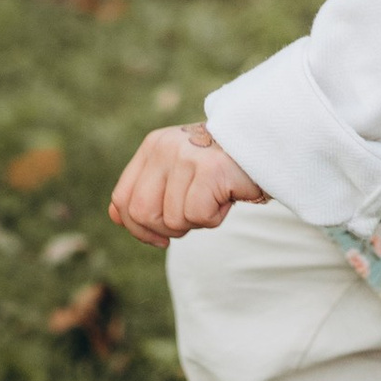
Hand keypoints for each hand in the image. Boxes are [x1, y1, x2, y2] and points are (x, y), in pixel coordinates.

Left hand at [108, 123, 266, 248]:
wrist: (264, 143)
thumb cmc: (219, 168)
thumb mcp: (177, 174)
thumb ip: (146, 192)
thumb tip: (116, 215)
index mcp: (152, 147)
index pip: (122, 199)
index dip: (137, 228)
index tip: (160, 237)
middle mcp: (164, 148)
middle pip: (141, 213)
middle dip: (166, 229)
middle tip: (192, 216)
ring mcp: (186, 156)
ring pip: (173, 220)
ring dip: (197, 221)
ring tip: (214, 197)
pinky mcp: (209, 169)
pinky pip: (199, 216)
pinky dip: (215, 216)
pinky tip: (226, 196)